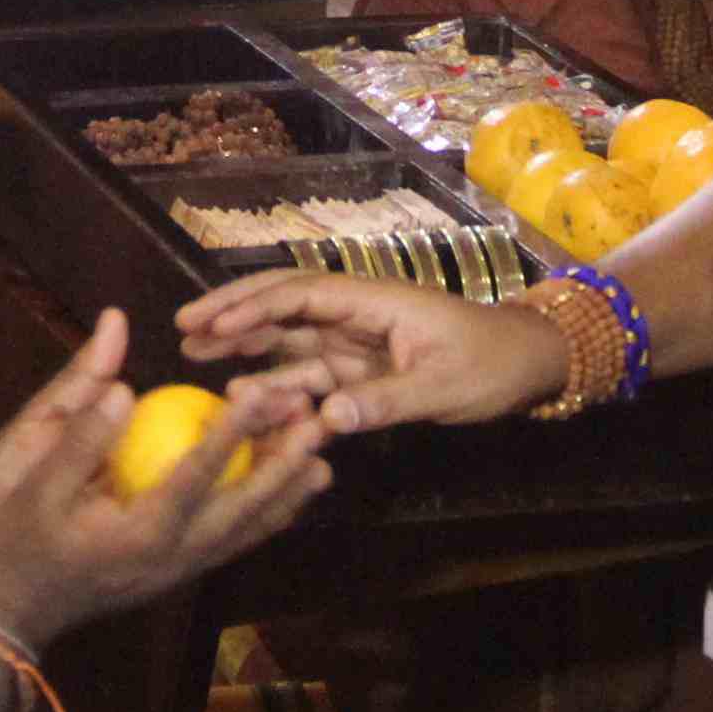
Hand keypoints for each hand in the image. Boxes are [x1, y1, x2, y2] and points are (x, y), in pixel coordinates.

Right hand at [0, 309, 329, 650]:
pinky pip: (234, 544)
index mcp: (134, 532)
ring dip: (286, 495)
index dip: (230, 432)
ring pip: (246, 532)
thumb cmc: (7, 534)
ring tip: (325, 457)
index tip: (260, 390)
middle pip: (243, 510)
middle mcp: (169, 558)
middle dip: (284, 465)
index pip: (195, 476)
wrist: (1, 609)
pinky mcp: (177, 574)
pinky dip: (266, 517)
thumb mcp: (25, 471)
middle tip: (318, 421)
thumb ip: (77, 420)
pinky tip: (288, 494)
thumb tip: (123, 370)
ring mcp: (177, 572)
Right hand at [178, 271, 565, 435]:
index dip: (250, 305)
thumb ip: (386, 401)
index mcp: (374, 302)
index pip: (300, 295)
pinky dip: (278, 381)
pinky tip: (243, 391)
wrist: (531, 366)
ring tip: (195, 355)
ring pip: (290, 340)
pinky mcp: (362, 370)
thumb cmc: (492, 365)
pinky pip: (311, 372)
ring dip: (246, 345)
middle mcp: (357, 316)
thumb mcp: (444, 387)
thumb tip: (327, 417)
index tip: (207, 320)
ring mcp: (357, 343)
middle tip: (181, 329)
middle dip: (234, 314)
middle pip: (284, 307)